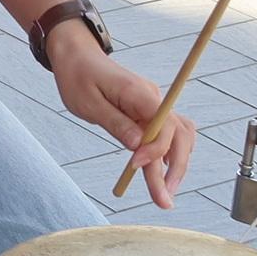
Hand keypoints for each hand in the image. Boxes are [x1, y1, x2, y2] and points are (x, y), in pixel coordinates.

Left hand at [49, 24, 194, 208]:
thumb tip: (137, 146)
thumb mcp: (89, 103)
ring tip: (165, 192)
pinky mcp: (148, 111)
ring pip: (179, 136)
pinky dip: (168, 154)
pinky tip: (160, 173)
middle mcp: (154, 99)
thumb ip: (115, 123)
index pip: (164, 125)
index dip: (155, 150)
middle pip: (180, 135)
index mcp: (140, 93)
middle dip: (175, 168)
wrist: (76, 56)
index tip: (134, 166)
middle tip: (164, 199)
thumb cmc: (78, 77)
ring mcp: (154, 105)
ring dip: (176, 164)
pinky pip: (167, 134)